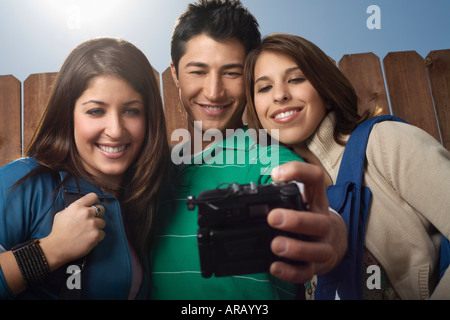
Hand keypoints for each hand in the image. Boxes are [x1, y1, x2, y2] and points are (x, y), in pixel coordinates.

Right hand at [40, 193, 105, 270]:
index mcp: (77, 206)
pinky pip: (102, 233)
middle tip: (91, 221)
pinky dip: (97, 236)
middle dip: (97, 215)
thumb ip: (74, 209)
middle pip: (101, 209)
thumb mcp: (62, 214)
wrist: (57, 247)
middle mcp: (86, 213)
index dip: (95, 201)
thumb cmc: (58, 231)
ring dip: (97, 227)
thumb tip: (82, 207)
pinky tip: (88, 239)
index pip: (93, 196)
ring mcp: (92, 224)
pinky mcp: (96, 235)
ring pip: (103, 222)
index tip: (94, 206)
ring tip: (87, 232)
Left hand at [268, 161, 346, 282]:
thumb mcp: (301, 202)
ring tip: (275, 245)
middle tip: (272, 217)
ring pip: (317, 250)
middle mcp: (323, 223)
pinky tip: (275, 267)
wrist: (334, 242)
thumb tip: (250, 194)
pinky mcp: (316, 267)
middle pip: (318, 221)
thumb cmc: (308, 218)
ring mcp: (322, 246)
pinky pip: (306, 273)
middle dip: (296, 220)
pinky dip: (291, 272)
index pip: (315, 179)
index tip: (276, 174)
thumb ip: (280, 196)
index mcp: (317, 201)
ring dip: (296, 248)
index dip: (298, 172)